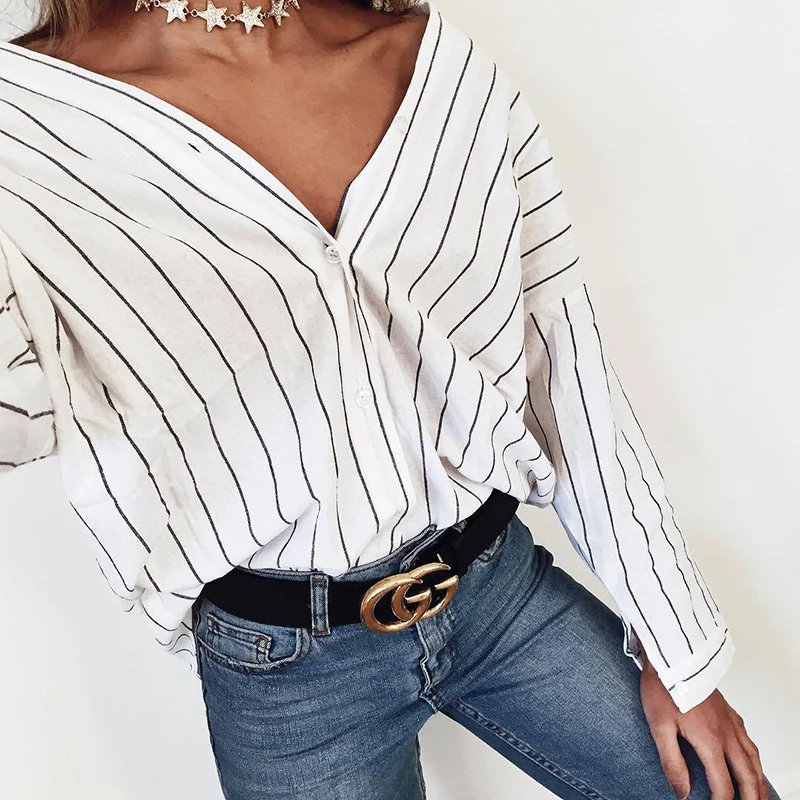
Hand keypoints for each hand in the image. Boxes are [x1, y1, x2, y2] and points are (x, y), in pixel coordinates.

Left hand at [639, 657, 766, 799]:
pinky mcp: (729, 712)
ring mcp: (730, 722)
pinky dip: (755, 758)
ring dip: (758, 781)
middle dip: (750, 797)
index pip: (722, 783)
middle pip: (746, 775)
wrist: (672, 657)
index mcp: (710, 741)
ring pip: (753, 758)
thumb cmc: (663, 688)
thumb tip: (682, 791)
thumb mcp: (660, 727)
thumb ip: (672, 762)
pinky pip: (750, 740)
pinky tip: (751, 760)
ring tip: (759, 795)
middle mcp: (726, 734)